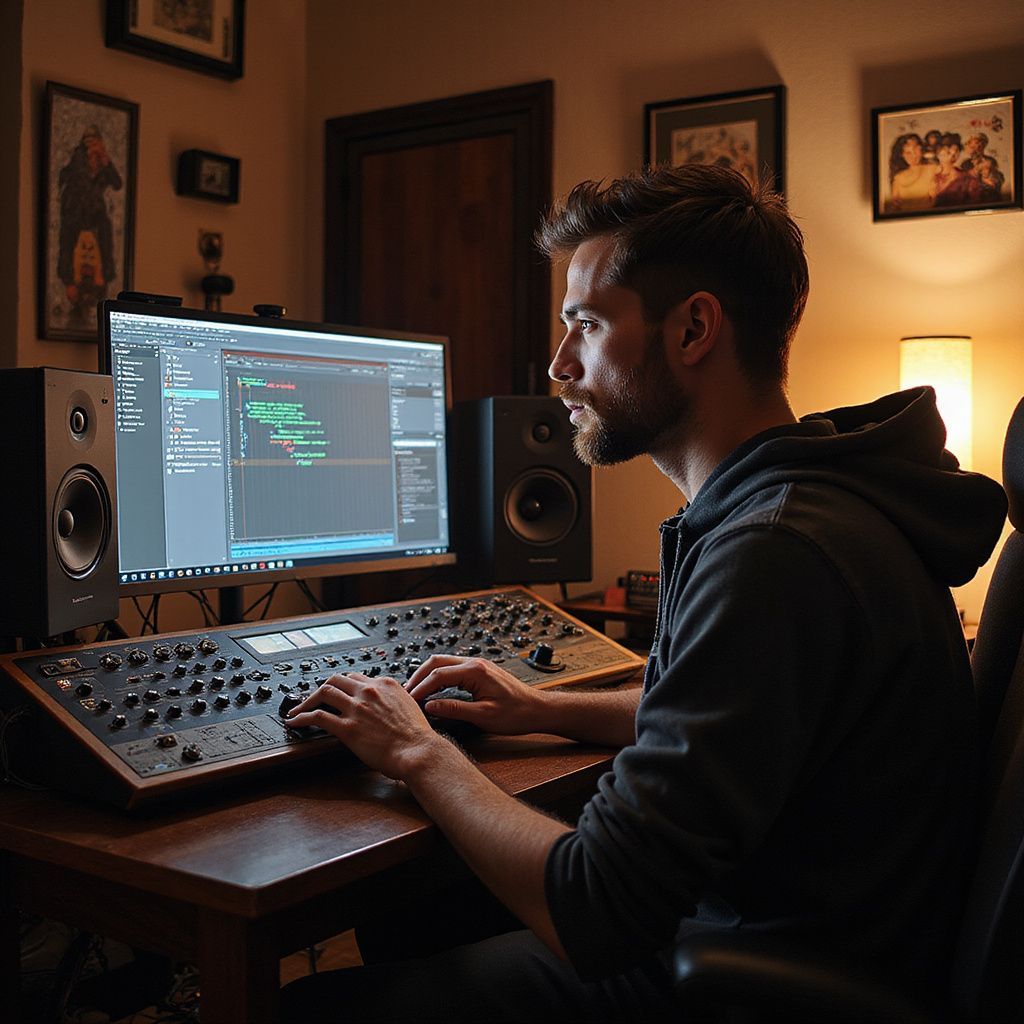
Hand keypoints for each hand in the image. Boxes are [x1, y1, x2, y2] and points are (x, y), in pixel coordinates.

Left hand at [285, 672, 446, 779]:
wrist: (418, 750)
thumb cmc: (416, 735)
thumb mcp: (408, 706)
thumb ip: (392, 701)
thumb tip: (386, 706)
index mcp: (385, 684)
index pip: (356, 677)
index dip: (344, 685)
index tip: (338, 693)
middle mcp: (369, 691)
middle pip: (336, 679)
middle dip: (322, 688)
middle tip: (314, 698)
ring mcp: (357, 708)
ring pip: (324, 692)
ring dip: (307, 700)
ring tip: (299, 709)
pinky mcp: (348, 727)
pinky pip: (318, 717)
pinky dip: (303, 717)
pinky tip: (296, 721)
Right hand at [406, 656, 545, 734]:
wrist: (538, 709)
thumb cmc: (517, 713)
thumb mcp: (483, 716)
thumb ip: (454, 709)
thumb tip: (430, 707)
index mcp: (475, 671)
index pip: (438, 675)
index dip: (420, 688)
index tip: (409, 701)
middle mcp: (475, 663)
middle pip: (437, 661)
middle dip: (418, 676)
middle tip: (405, 692)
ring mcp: (478, 665)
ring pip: (444, 662)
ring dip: (427, 674)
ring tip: (415, 690)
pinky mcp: (480, 671)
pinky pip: (453, 668)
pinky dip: (438, 676)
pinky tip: (433, 688)